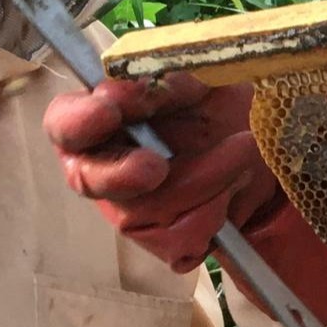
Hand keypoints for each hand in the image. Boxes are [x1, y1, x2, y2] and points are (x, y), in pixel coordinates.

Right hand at [45, 75, 280, 271]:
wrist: (262, 155)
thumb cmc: (221, 109)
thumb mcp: (202, 82)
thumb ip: (164, 82)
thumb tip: (128, 88)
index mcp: (100, 121)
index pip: (64, 123)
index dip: (79, 120)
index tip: (108, 109)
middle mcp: (105, 170)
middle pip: (89, 180)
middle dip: (122, 174)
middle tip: (156, 166)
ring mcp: (132, 213)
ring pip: (154, 207)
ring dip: (210, 174)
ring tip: (241, 147)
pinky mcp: (167, 245)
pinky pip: (186, 237)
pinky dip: (221, 205)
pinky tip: (236, 182)